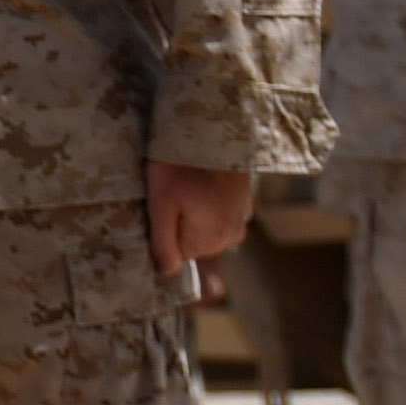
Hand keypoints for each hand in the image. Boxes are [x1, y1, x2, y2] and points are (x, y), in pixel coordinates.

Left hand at [147, 161, 256, 276]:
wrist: (214, 130)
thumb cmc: (180, 165)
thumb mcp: (161, 203)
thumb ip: (163, 243)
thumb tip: (166, 274)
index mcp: (210, 241)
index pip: (177, 253)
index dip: (164, 229)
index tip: (163, 205)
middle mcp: (231, 237)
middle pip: (193, 241)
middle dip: (179, 221)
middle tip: (174, 191)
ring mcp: (241, 220)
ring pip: (206, 228)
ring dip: (194, 211)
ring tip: (187, 184)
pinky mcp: (244, 204)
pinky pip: (219, 214)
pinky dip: (208, 202)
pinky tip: (203, 182)